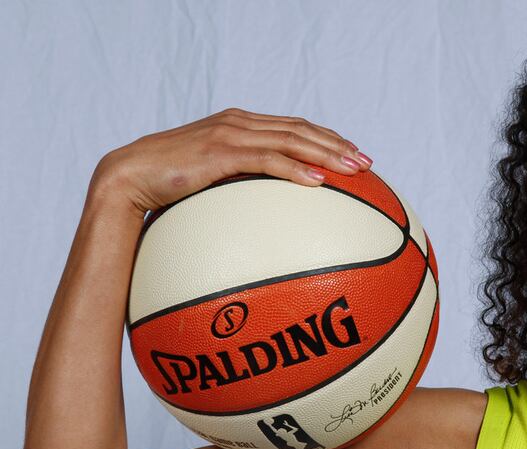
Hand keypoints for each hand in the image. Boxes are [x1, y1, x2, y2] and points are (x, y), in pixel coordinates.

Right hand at [89, 107, 371, 214]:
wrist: (127, 179)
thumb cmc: (169, 188)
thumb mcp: (212, 182)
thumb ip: (239, 184)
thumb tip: (266, 215)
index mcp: (240, 126)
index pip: (293, 127)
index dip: (326, 138)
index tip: (353, 155)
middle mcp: (239, 123)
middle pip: (300, 128)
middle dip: (337, 144)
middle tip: (367, 163)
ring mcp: (229, 134)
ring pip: (290, 139)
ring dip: (326, 153)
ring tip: (354, 169)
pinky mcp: (219, 151)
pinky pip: (266, 159)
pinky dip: (294, 168)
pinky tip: (317, 182)